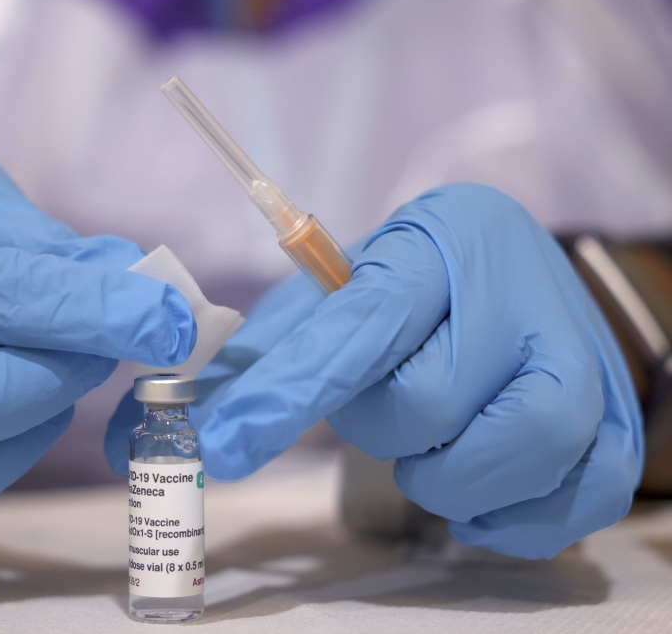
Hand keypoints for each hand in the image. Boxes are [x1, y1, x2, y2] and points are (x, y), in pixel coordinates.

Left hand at [108, 183, 640, 558]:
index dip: (287, 391)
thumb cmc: (405, 295)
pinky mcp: (617, 428)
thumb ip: (244, 363)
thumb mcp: (326, 306)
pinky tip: (473, 481)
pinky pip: (555, 508)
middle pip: (419, 402)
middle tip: (383, 402)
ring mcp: (584, 361)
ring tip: (430, 438)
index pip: (357, 325)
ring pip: (494, 455)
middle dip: (376, 425)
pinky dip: (497, 515)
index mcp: (433, 245)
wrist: (524, 282)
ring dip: (436, 470)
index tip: (222, 450)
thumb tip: (144, 433)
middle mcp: (519, 291)